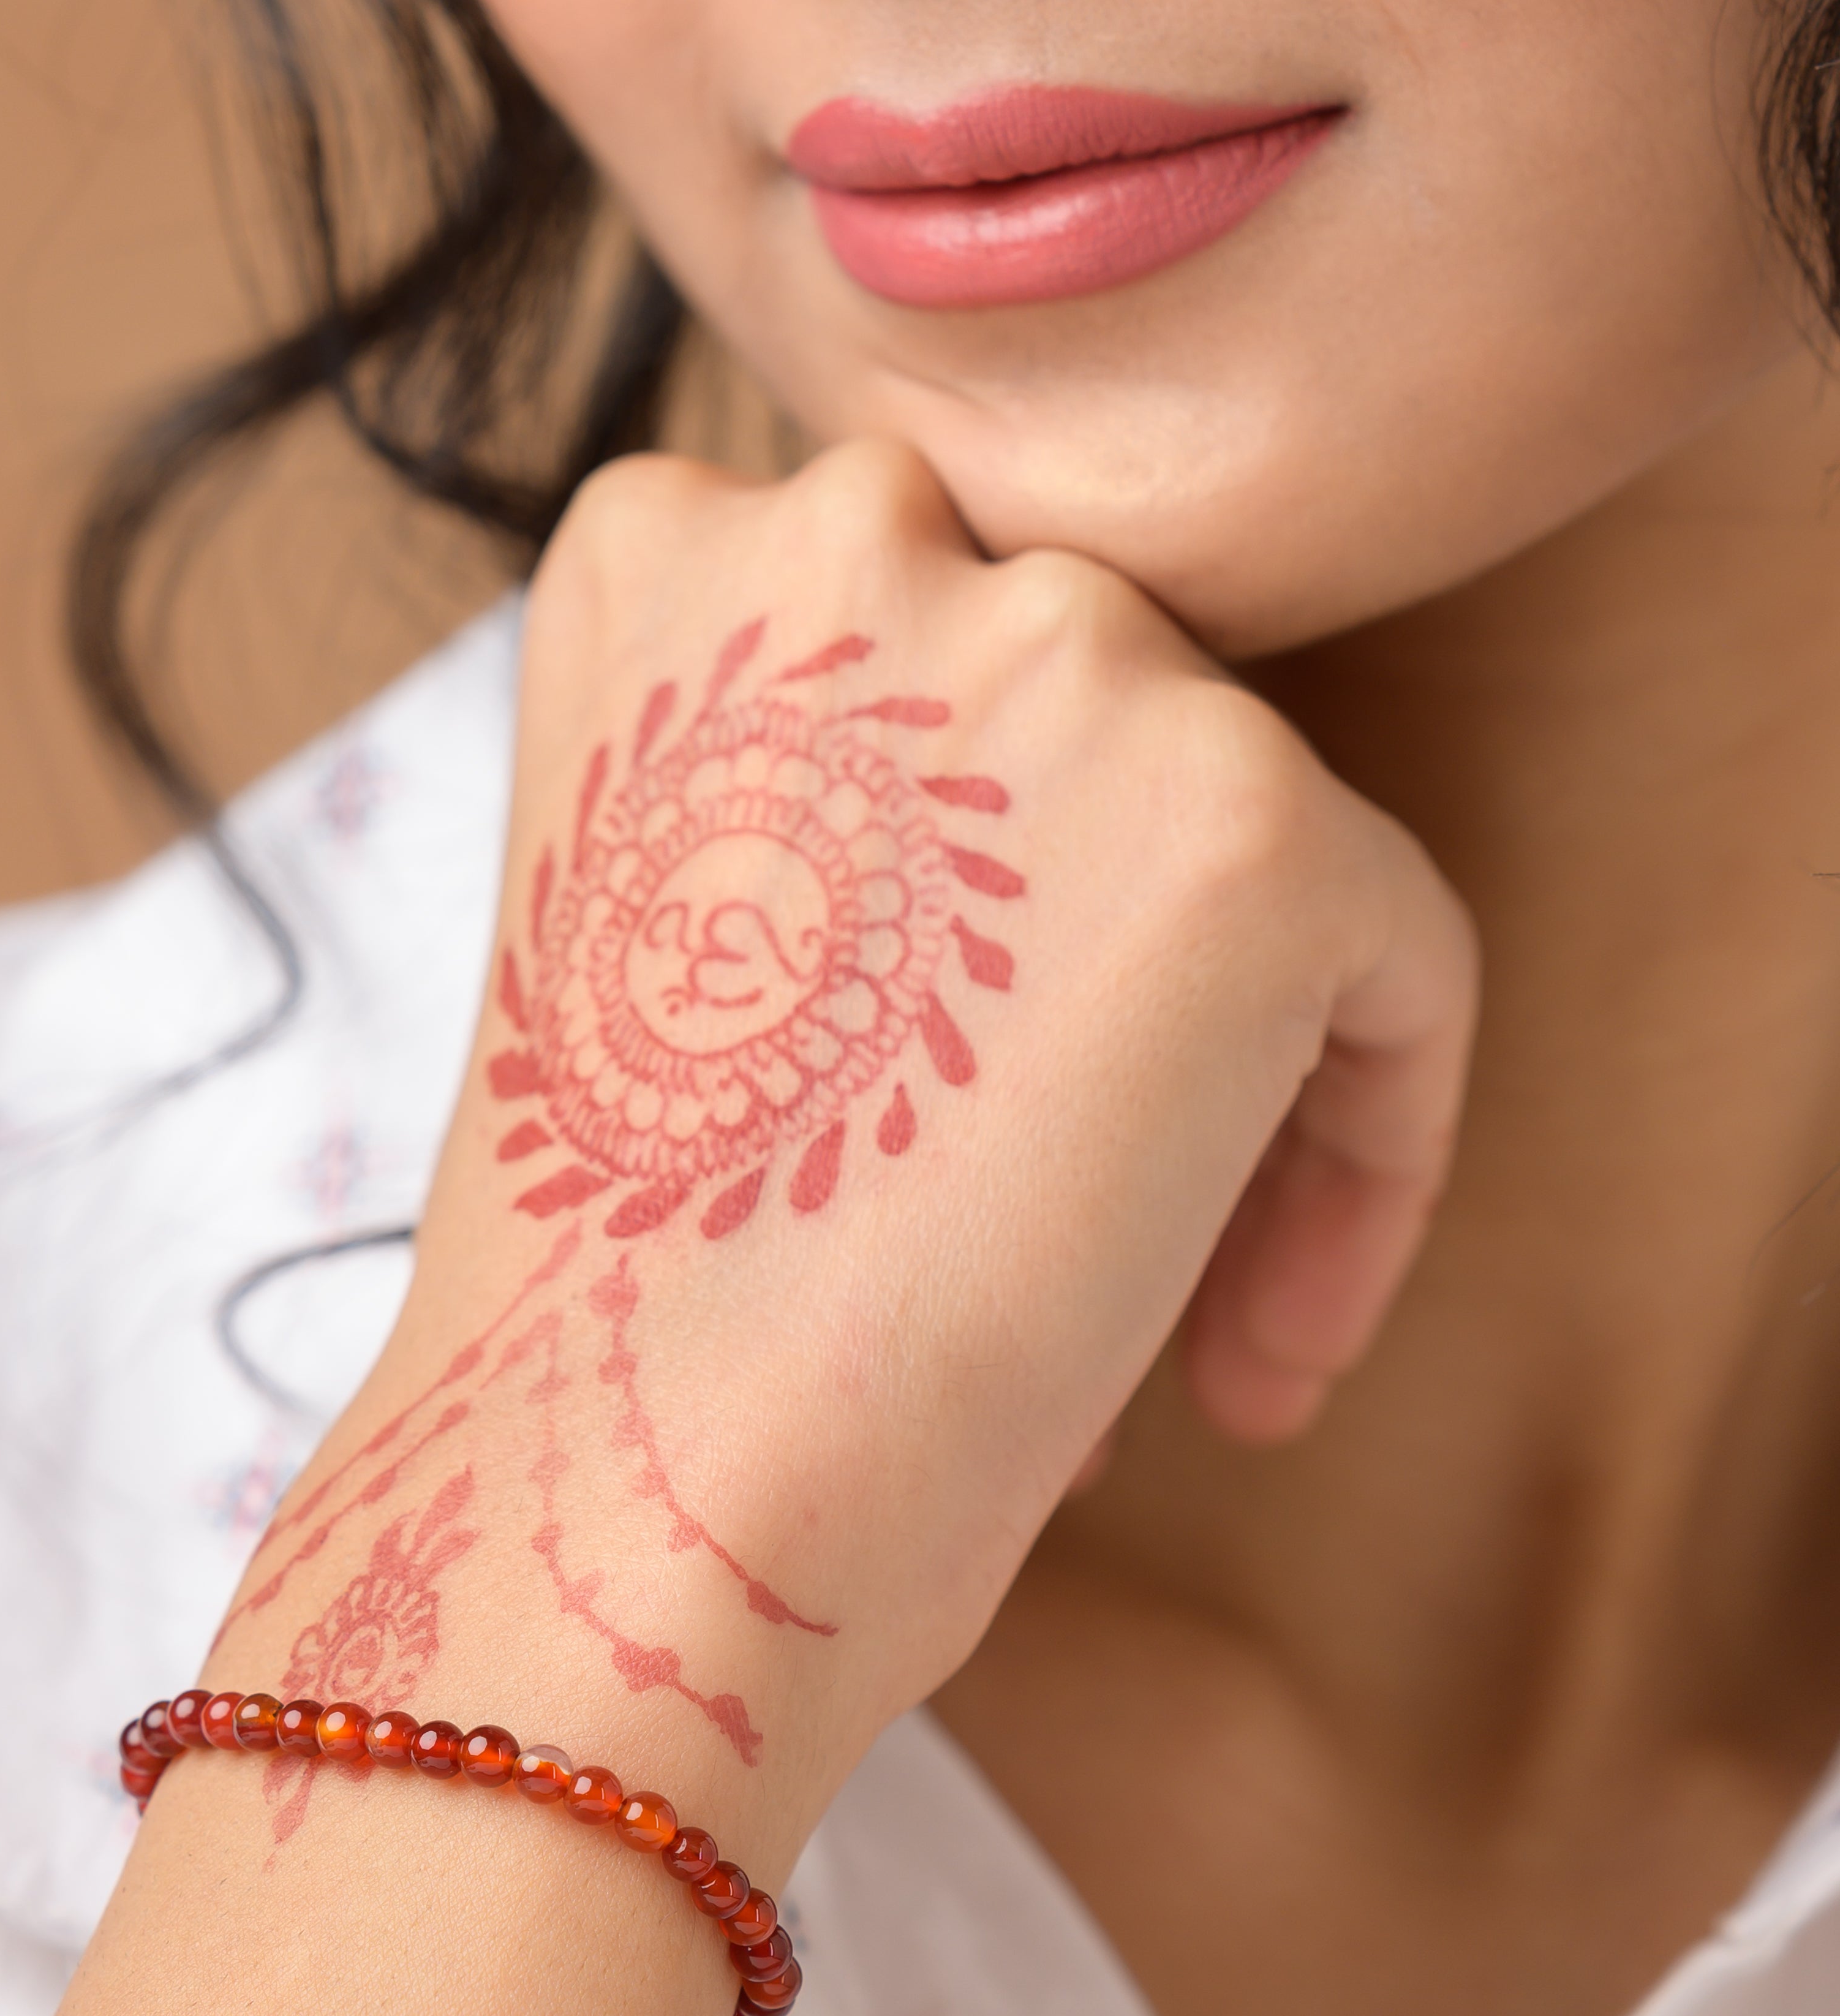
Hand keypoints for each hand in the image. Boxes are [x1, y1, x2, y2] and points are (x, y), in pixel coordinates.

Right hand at [221, 438, 1473, 1857]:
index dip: (964, 916)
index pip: (918, 672)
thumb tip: (1045, 887)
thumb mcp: (653, 951)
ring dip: (1222, 1110)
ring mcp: (1066, 651)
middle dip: (1096, 1004)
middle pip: (1092, 745)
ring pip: (1246, 855)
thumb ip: (818, 813)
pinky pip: (1400, 967)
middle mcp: (856, 532)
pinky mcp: (1251, 815)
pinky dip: (1366, 1168)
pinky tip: (1252, 1369)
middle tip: (1045, 1263)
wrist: (640, 1483)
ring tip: (1136, 1366)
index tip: (944, 1118)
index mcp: (665, 558)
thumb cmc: (614, 1304)